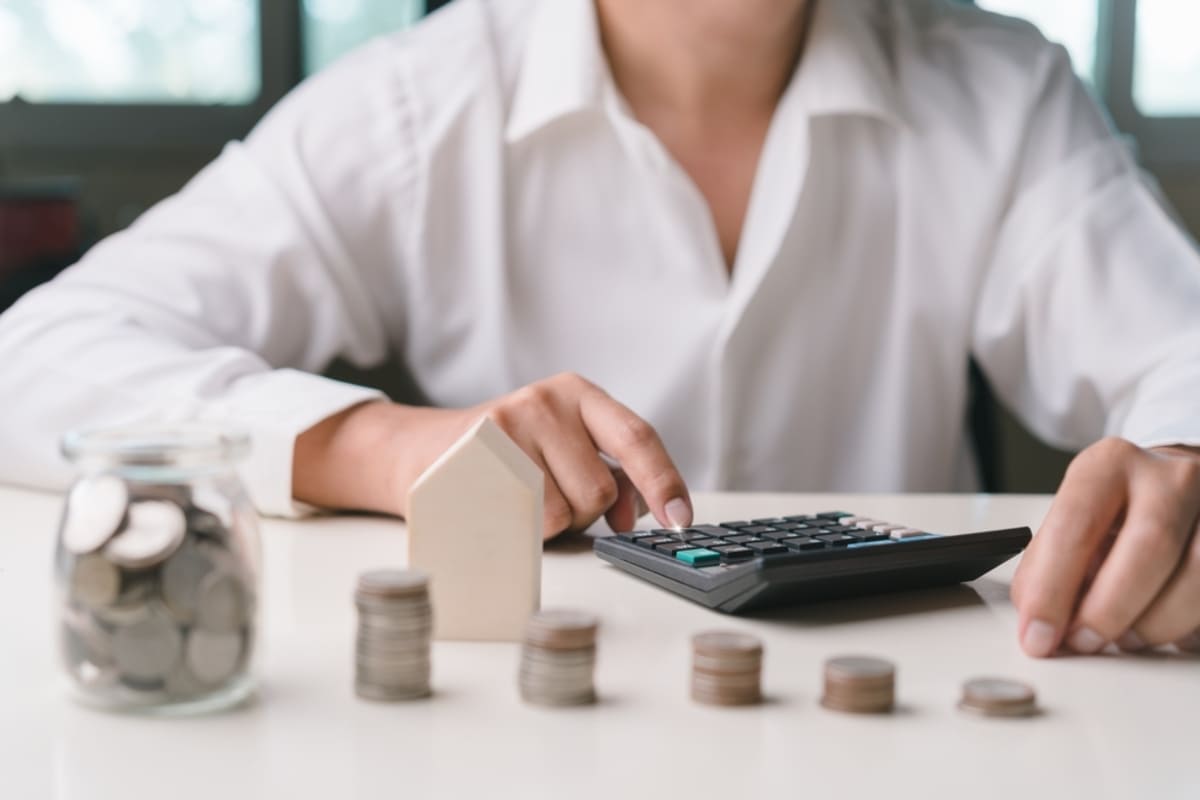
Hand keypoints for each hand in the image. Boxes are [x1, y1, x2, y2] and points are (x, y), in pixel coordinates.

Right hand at [293, 373, 691, 538]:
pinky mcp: (479, 454)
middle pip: (600, 489)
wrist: (420, 450)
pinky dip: (524, 529)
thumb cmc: (504, 455)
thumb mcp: (560, 445)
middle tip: (552, 500)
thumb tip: (637, 513)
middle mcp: (547, 400)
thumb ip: (606, 472)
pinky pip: (528, 517)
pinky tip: (502, 507)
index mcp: (578, 394)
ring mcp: (510, 423)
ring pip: (566, 510)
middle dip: (586, 513)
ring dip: (552, 523)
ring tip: (523, 500)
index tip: (679, 520)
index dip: (664, 483)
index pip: (637, 437)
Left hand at [1011, 437, 1199, 656]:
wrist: (1176, 482)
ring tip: (1123, 638)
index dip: (1052, 589)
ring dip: (1153, 624)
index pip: (1076, 527)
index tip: (1038, 634)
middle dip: (1109, 609)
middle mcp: (1170, 478)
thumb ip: (1048, 562)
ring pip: (1197, 576)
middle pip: (1149, 546)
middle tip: (1081, 642)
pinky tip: (1164, 630)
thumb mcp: (1075, 516)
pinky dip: (1186, 627)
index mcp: (1109, 466)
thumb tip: (1036, 619)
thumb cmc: (1119, 505)